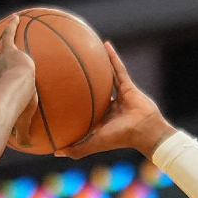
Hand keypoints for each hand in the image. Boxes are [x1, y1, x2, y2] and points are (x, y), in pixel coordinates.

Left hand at [55, 42, 174, 158]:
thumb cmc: (119, 138)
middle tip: (70, 72)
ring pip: (107, 78)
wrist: (143, 131)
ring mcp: (120, 96)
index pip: (86, 111)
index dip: (76, 105)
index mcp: (102, 120)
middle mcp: (110, 108)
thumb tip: (54, 152)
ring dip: (99, 66)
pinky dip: (113, 57)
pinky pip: (119, 69)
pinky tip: (105, 45)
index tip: (62, 97)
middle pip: (95, 93)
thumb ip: (76, 149)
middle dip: (85, 85)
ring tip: (87, 53)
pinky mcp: (128, 86)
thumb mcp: (94, 144)